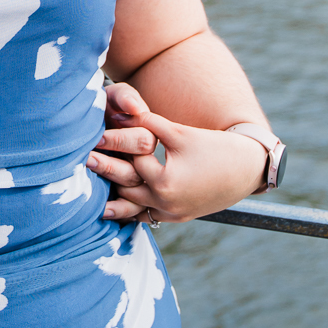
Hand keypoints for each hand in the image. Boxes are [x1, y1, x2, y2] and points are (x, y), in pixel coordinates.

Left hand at [88, 99, 267, 224]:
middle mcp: (165, 202)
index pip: (129, 161)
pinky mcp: (177, 217)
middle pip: (124, 186)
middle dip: (104, 172)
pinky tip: (113, 208)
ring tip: (89, 189)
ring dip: (113, 198)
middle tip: (81, 161)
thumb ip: (149, 123)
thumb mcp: (179, 133)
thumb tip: (124, 109)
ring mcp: (171, 213)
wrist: (246, 170)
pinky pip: (147, 218)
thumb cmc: (214, 147)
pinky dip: (131, 212)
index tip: (90, 138)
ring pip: (133, 207)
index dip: (111, 146)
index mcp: (164, 180)